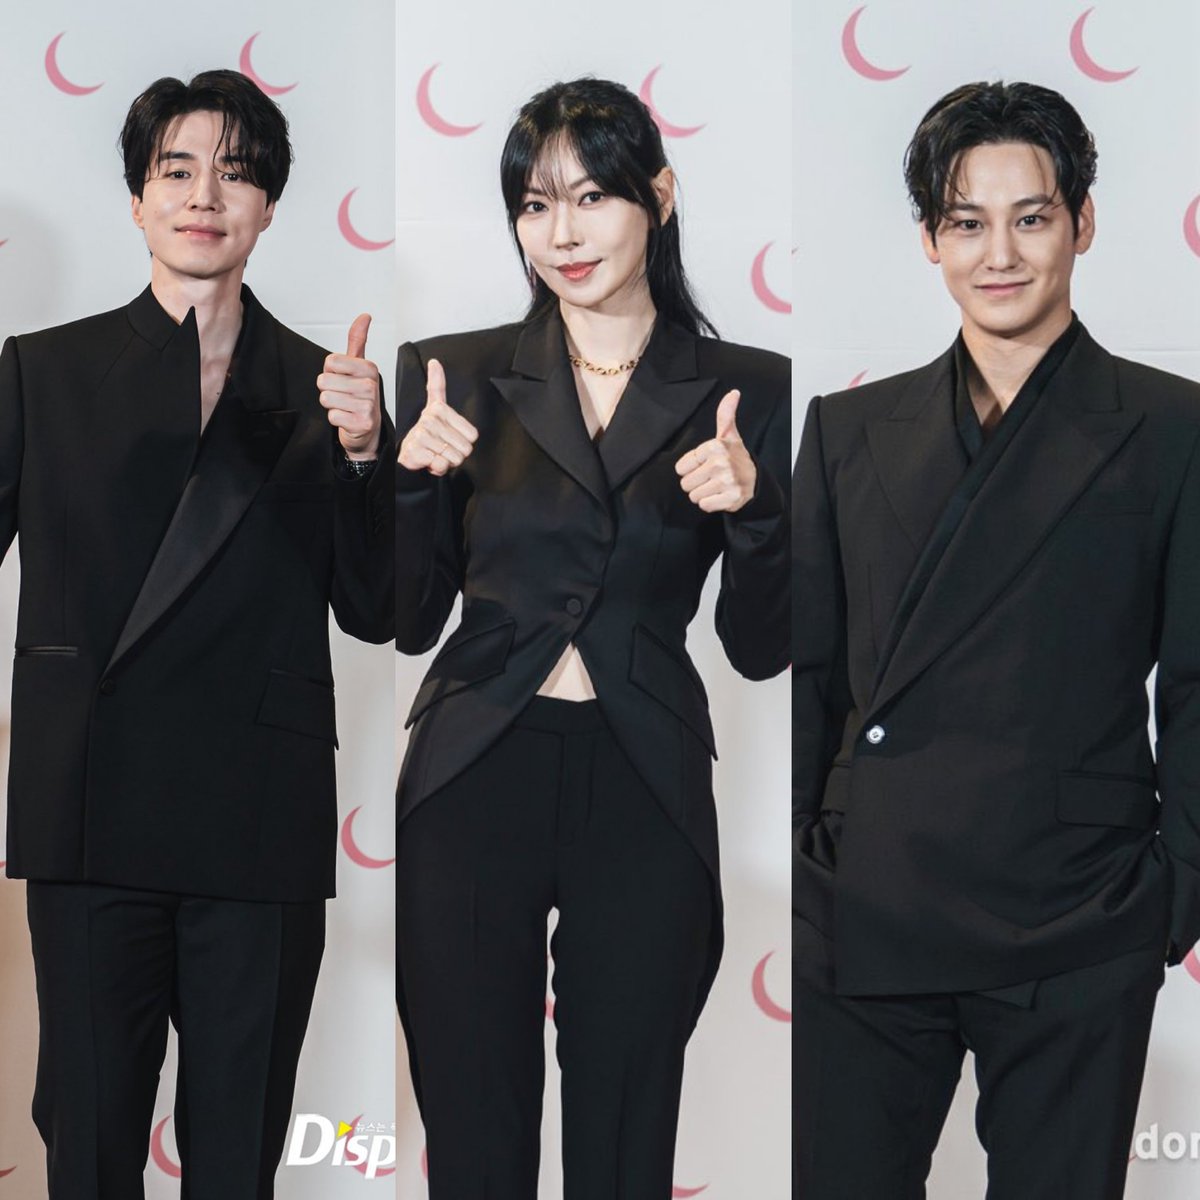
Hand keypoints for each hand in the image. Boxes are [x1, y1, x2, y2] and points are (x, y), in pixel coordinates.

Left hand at [319, 313, 381, 458]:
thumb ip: (357, 341)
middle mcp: (371, 385)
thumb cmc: (359, 396)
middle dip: (329, 390)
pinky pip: (332, 416)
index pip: (330, 361)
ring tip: (345, 407)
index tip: (343, 379)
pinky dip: (335, 419)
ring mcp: (369, 405)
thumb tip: (365, 316)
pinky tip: (347, 419)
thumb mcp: (358, 366)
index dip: (330, 372)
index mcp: (369, 368)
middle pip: (324, 380)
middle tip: (343, 396)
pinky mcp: (362, 423)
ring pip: (326, 398)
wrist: (367, 430)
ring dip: (331, 405)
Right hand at [397, 358, 478, 476]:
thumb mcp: (437, 408)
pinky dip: (437, 468)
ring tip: (435, 453)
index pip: (473, 435)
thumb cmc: (428, 434)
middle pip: (466, 448)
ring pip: (454, 458)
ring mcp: (422, 435)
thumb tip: (434, 362)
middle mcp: (429, 419)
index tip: (452, 436)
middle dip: (456, 453)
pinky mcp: (416, 451)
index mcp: (439, 409)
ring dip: (446, 461)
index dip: (465, 441)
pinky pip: (441, 465)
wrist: (409, 453)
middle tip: (442, 448)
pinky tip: (429, 460)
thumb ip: (437, 385)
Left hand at [674, 389, 756, 512]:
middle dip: (696, 483)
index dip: (691, 469)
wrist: (754, 480)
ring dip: (703, 494)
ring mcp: (727, 481)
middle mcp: (721, 463)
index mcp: (715, 446)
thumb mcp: (728, 435)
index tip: (705, 465)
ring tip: (716, 485)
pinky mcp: (731, 498)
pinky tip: (720, 495)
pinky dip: (711, 503)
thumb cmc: (735, 456)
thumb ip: (725, 414)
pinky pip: (705, 505)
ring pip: (694, 496)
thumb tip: (733, 393)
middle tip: (711, 477)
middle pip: (686, 484)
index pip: (681, 468)